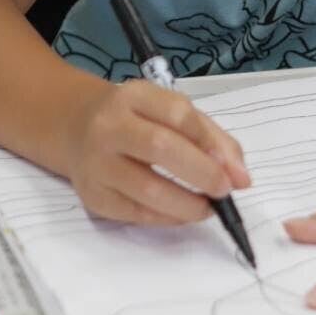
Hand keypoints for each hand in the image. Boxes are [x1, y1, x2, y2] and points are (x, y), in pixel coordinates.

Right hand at [67, 79, 249, 224]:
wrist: (75, 128)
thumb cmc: (135, 119)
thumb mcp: (168, 110)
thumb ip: (209, 136)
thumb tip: (240, 175)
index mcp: (134, 96)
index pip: (177, 113)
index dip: (210, 142)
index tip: (235, 169)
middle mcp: (110, 125)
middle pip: (160, 147)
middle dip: (202, 173)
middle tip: (225, 190)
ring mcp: (97, 162)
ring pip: (147, 189)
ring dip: (187, 204)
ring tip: (208, 208)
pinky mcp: (92, 195)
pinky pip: (135, 213)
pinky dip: (166, 218)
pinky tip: (182, 213)